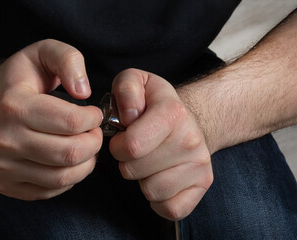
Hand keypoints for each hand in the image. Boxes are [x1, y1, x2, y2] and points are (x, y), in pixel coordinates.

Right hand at [0, 39, 102, 199]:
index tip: (94, 114)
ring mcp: (0, 165)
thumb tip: (83, 92)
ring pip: (62, 177)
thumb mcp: (42, 53)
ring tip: (85, 147)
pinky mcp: (2, 182)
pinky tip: (66, 161)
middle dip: (94, 143)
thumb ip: (68, 60)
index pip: (71, 122)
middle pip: (70, 154)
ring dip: (85, 164)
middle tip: (93, 133)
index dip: (94, 119)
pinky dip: (68, 178)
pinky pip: (49, 190)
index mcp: (14, 105)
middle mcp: (3, 139)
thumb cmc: (18, 81)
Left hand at [109, 69, 212, 219]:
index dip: (117, 146)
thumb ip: (126, 89)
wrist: (190, 117)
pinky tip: (159, 179)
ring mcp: (200, 164)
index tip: (122, 140)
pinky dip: (159, 200)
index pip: (131, 146)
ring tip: (149, 162)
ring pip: (151, 192)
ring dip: (143, 180)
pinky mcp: (203, 184)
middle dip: (127, 162)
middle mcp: (191, 139)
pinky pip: (171, 209)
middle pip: (135, 171)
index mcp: (173, 113)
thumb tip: (129, 116)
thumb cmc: (155, 104)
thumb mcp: (135, 82)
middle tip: (137, 151)